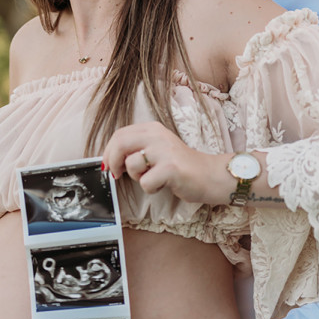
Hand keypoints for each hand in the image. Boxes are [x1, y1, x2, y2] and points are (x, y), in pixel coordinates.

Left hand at [102, 122, 231, 205]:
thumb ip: (137, 149)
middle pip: (120, 143)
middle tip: (116, 174)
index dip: (109, 151)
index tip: (108, 164)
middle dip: (112, 161)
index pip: (120, 134)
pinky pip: (145, 182)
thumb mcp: (158, 149)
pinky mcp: (170, 168)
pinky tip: (163, 185)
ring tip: (152, 178)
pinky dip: (151, 189)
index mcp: (152, 129)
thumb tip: (110, 159)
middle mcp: (158, 135)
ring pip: (131, 165)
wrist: (209, 175)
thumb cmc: (180, 166)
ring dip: (137, 177)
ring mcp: (165, 150)